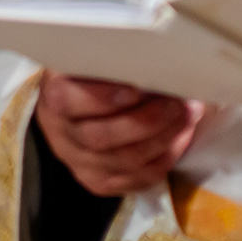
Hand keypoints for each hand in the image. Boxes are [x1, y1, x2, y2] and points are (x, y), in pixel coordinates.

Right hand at [34, 73, 202, 196]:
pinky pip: (133, 180)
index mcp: (54, 96)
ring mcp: (78, 162)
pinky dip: (163, 160)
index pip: (69, 101)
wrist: (73, 111)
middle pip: (101, 137)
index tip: (139, 88)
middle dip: (147, 121)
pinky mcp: (97, 181)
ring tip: (187, 118)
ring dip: (162, 140)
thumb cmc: (90, 76)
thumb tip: (152, 59)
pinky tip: (179, 140)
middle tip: (178, 104)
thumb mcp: (90, 59)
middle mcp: (60, 133)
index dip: (105, 98)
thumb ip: (111, 59)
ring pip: (122, 161)